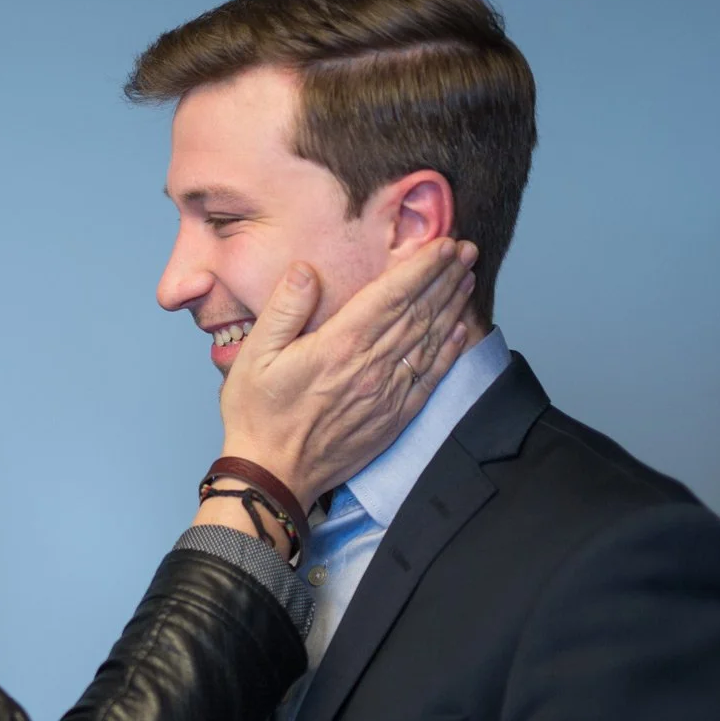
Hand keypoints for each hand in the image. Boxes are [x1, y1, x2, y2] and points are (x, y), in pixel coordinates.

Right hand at [220, 237, 476, 510]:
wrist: (273, 476)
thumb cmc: (258, 415)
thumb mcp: (253, 356)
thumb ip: (283, 309)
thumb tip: (306, 270)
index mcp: (338, 347)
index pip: (390, 297)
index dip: (421, 268)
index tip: (443, 244)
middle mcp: (371, 368)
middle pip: (417, 314)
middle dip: (444, 278)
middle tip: (466, 251)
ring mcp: (386, 395)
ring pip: (428, 341)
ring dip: (451, 307)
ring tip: (466, 279)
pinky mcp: (393, 418)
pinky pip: (429, 378)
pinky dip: (447, 352)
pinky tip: (459, 331)